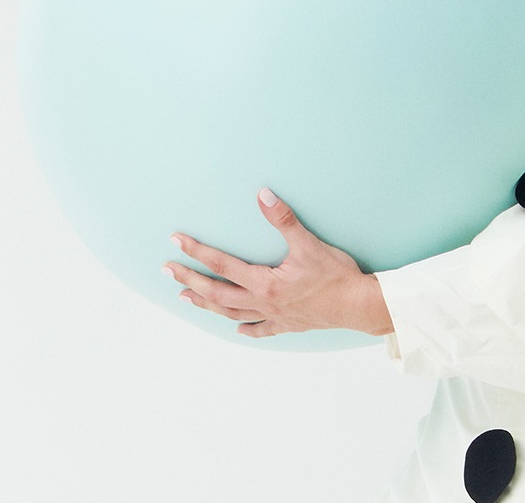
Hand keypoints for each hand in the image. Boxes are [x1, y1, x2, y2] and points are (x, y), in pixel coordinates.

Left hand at [164, 188, 392, 338]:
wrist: (358, 305)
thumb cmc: (335, 275)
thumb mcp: (309, 243)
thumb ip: (284, 219)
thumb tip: (263, 196)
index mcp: (264, 282)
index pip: (222, 264)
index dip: (197, 251)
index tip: (176, 242)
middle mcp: (263, 302)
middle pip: (217, 292)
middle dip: (190, 279)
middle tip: (167, 270)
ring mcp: (273, 316)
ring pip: (231, 311)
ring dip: (206, 303)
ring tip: (186, 296)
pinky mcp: (287, 324)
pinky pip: (261, 329)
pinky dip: (246, 328)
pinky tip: (238, 328)